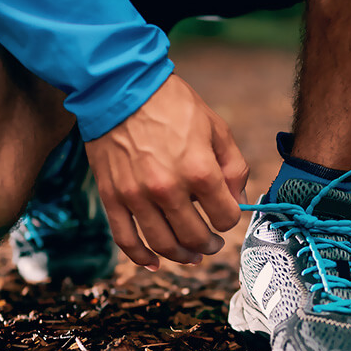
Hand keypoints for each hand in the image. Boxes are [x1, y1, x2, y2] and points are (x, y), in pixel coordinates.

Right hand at [84, 75, 248, 269]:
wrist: (119, 87)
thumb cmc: (171, 104)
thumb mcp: (215, 127)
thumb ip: (233, 165)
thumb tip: (237, 198)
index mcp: (199, 170)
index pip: (225, 217)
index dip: (230, 219)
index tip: (226, 214)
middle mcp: (168, 189)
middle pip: (195, 237)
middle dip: (209, 244)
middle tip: (212, 244)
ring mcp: (137, 196)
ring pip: (163, 245)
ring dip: (181, 256)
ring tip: (191, 255)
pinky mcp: (112, 197)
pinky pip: (126, 240)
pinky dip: (141, 258)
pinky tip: (155, 263)